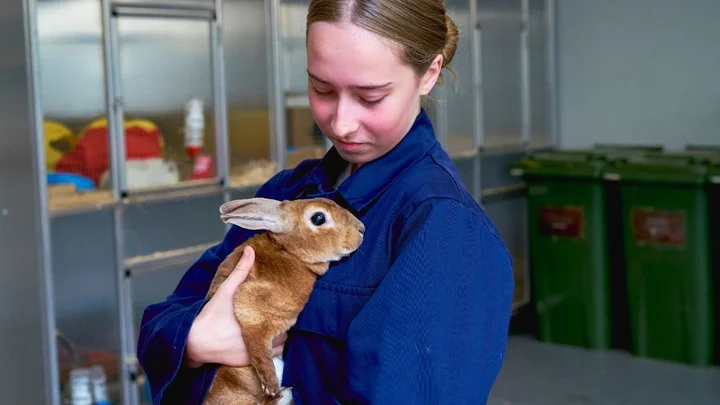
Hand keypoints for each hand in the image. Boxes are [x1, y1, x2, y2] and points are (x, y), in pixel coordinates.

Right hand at [184, 246, 286, 367]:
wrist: (194, 342)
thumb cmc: (210, 316)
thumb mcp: (226, 291)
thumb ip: (240, 271)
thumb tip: (251, 250)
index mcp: (257, 321)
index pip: (286, 319)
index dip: (287, 313)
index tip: (284, 306)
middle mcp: (258, 339)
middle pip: (284, 333)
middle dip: (283, 324)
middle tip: (277, 315)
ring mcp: (253, 352)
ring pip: (278, 346)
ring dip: (277, 337)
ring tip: (271, 326)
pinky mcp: (247, 362)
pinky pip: (267, 357)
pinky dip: (269, 349)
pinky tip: (263, 339)